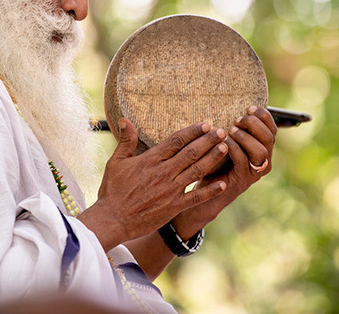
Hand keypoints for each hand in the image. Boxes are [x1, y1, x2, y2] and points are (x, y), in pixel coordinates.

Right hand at [78, 118, 227, 250]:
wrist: (113, 219)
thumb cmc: (112, 191)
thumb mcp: (116, 162)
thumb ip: (125, 141)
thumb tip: (124, 119)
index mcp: (150, 160)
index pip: (176, 141)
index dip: (192, 131)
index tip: (205, 124)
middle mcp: (164, 173)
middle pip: (191, 152)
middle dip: (208, 141)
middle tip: (222, 131)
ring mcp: (170, 190)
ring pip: (196, 170)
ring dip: (212, 158)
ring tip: (225, 148)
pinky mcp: (173, 206)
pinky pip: (196, 197)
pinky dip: (210, 191)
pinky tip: (223, 184)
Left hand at [172, 105, 276, 238]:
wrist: (203, 193)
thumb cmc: (212, 164)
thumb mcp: (224, 143)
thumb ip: (231, 129)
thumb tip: (230, 105)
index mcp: (262, 148)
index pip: (272, 129)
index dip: (264, 116)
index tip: (249, 107)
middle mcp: (263, 161)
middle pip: (270, 137)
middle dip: (254, 124)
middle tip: (238, 120)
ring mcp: (254, 173)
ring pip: (261, 150)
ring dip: (246, 137)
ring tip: (231, 130)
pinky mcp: (242, 181)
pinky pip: (243, 161)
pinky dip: (234, 149)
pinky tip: (223, 142)